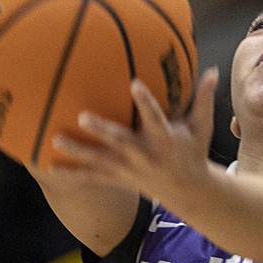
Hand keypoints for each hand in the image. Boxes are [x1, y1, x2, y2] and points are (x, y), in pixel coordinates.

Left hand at [46, 70, 219, 206]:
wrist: (188, 192)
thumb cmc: (193, 151)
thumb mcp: (202, 127)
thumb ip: (203, 98)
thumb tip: (214, 70)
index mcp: (165, 140)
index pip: (155, 118)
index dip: (145, 101)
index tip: (134, 83)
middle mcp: (144, 156)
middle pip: (120, 142)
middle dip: (101, 130)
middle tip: (81, 116)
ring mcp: (128, 170)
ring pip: (100, 161)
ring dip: (77, 151)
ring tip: (55, 140)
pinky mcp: (118, 180)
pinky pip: (92, 177)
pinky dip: (72, 173)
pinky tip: (48, 166)